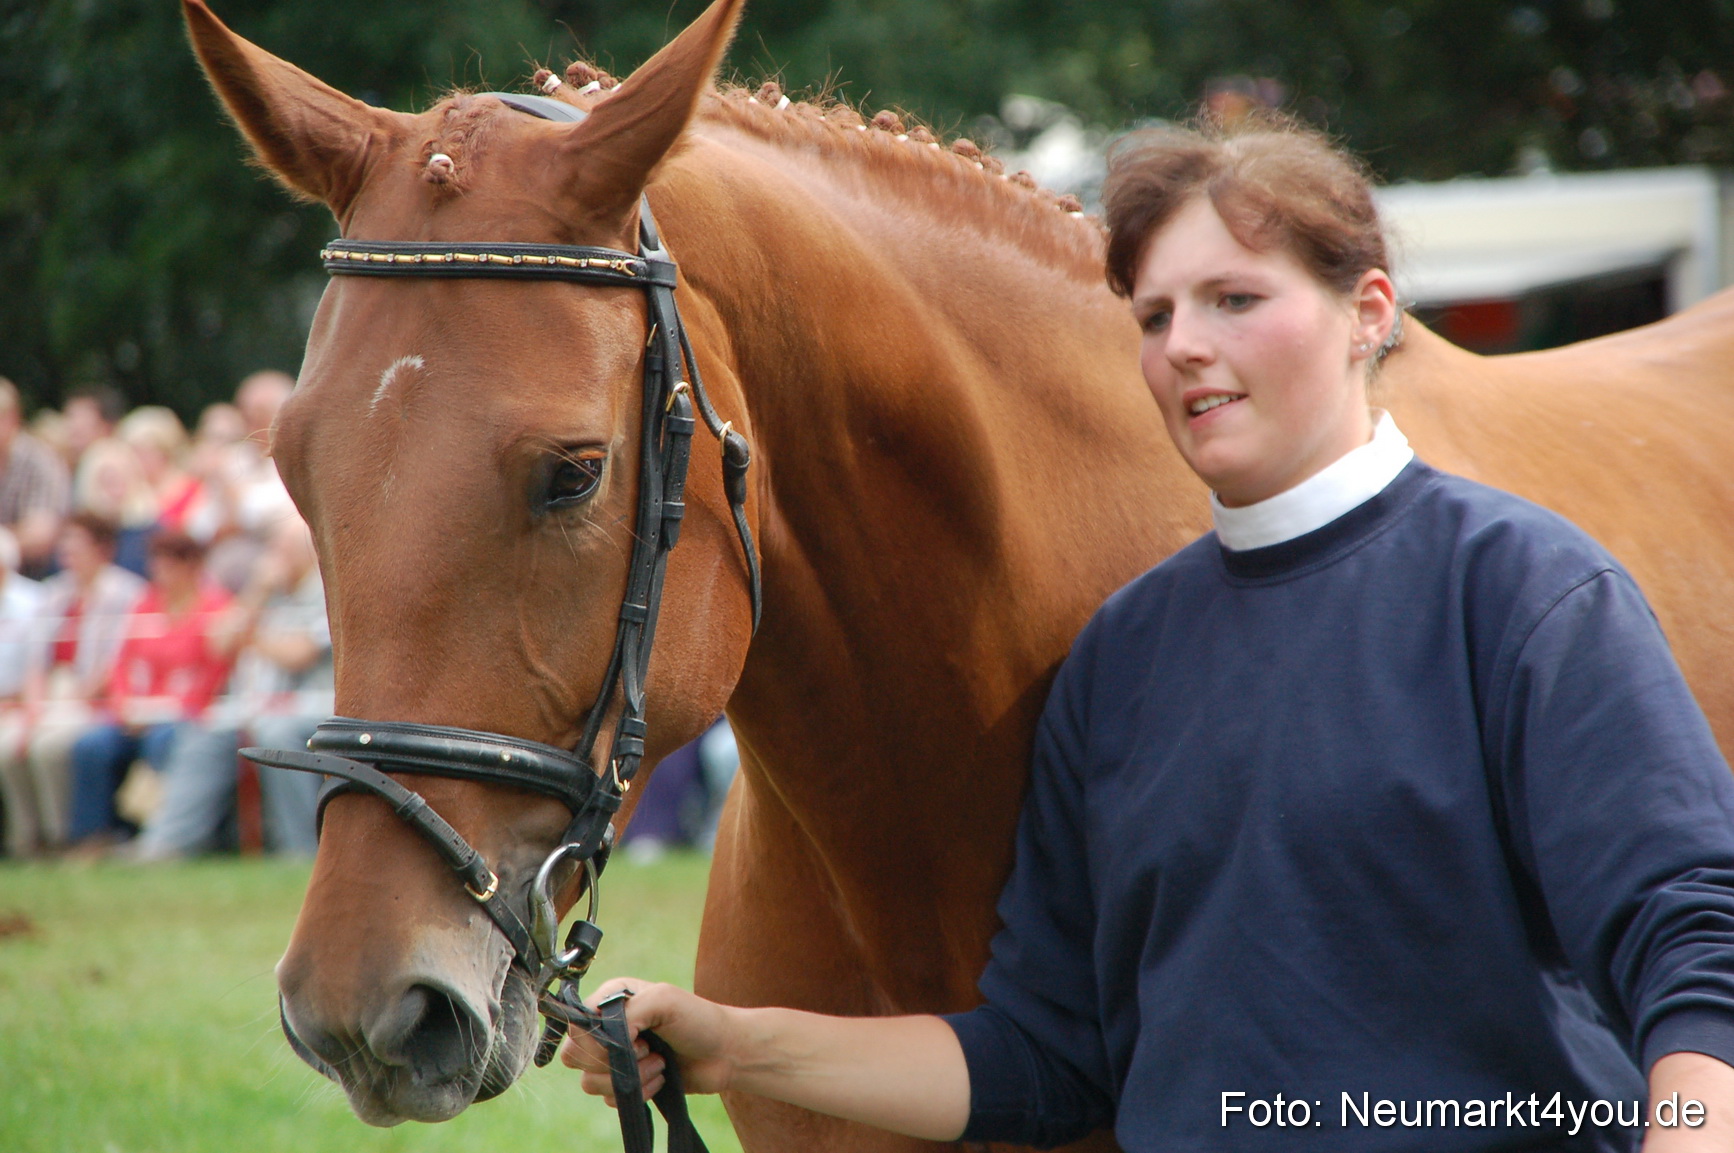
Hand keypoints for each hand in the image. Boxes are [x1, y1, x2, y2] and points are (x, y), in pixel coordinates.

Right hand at [560, 978, 737, 1104]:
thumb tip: (608, 1041)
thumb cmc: (698, 1019)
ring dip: (630, 1077)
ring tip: (659, 1063)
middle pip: (574, 1055)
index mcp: (612, 999)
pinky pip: (610, 1098)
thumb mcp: (663, 999)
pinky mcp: (626, 1082)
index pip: (576, 1024)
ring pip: (589, 1082)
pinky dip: (638, 1093)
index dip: (597, 1040)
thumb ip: (627, 1013)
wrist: (725, 1053)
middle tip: (646, 1050)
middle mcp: (608, 1027)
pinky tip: (661, 1078)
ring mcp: (615, 1057)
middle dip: (611, 1061)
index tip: (634, 1039)